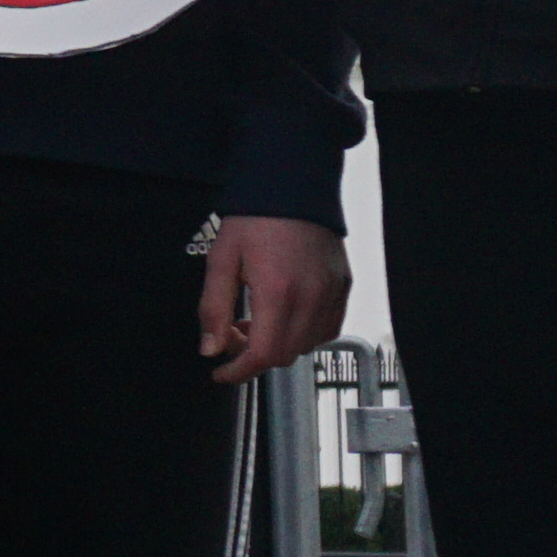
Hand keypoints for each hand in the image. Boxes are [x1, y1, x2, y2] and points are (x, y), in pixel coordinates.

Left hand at [192, 217, 347, 381]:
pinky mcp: (344, 286)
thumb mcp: (222, 259)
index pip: (263, 355)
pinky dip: (304, 333)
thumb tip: (211, 349)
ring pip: (307, 346)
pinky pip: (328, 328)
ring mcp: (332, 293)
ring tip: (257, 319)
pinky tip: (285, 314)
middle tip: (233, 333)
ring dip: (279, 344)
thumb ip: (214, 308)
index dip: (239, 372)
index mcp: (278, 292)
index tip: (221, 372)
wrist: (293, 184)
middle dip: (254, 356)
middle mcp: (311, 298)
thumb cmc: (254, 218)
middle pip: (284, 356)